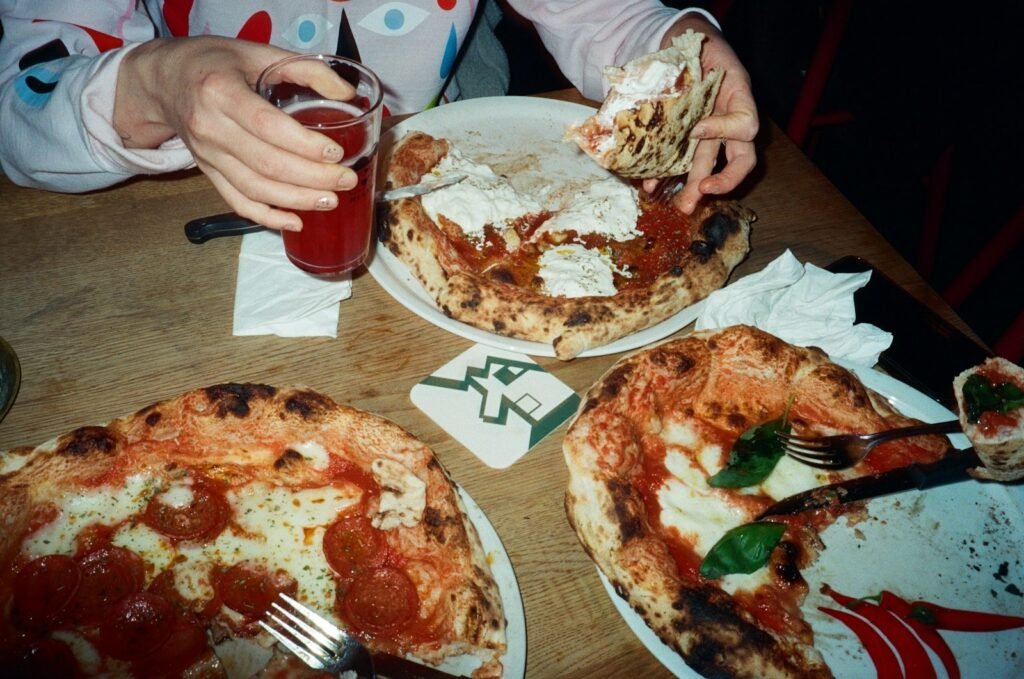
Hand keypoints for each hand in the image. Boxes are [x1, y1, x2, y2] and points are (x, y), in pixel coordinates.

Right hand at [114, 37, 356, 230]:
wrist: (164, 80)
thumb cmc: (214, 62)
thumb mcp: (256, 51)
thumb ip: (305, 68)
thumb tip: (349, 93)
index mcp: (221, 91)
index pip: (267, 126)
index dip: (304, 144)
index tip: (335, 152)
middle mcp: (210, 127)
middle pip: (265, 164)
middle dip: (312, 178)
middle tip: (346, 180)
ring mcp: (207, 155)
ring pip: (254, 188)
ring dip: (296, 200)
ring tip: (331, 200)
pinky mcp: (208, 171)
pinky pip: (237, 201)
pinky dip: (267, 217)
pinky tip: (296, 222)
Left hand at [643, 15, 758, 214]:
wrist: (684, 44)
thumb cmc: (697, 46)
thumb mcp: (703, 51)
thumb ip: (697, 79)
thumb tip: (691, 123)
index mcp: (738, 97)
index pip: (745, 124)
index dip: (725, 131)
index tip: (697, 129)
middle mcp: (728, 120)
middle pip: (736, 158)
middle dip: (720, 181)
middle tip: (701, 193)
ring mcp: (708, 132)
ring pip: (707, 164)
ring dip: (693, 187)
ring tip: (680, 206)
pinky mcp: (686, 138)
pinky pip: (680, 161)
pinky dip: (665, 174)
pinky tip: (650, 184)